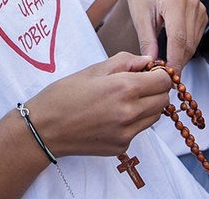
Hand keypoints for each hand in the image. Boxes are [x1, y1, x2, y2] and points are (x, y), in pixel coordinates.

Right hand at [26, 52, 171, 157]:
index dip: (157, 73)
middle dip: (155, 89)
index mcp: (123, 88)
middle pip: (164, 100)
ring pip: (155, 116)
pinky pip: (138, 130)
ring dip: (147, 105)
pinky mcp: (122, 147)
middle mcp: (130, 113)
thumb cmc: (64, 94)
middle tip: (136, 83)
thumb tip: (147, 61)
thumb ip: (124, 62)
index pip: (163, 81)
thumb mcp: (92, 69)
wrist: (44, 128)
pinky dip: (133, 120)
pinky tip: (111, 114)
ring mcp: (127, 133)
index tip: (146, 71)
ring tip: (122, 98)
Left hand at [118, 0, 206, 74]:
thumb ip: (147, 41)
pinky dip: (185, 48)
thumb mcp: (139, 19)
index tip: (169, 74)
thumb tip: (152, 62)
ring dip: (182, 56)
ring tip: (167, 64)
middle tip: (166, 75)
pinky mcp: (202, 13)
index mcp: (174, 0)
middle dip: (178, 60)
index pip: (178, 37)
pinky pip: (196, 38)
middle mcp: (191, 2)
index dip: (175, 58)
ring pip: (193, 42)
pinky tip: (174, 52)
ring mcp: (199, 7)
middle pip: (188, 42)